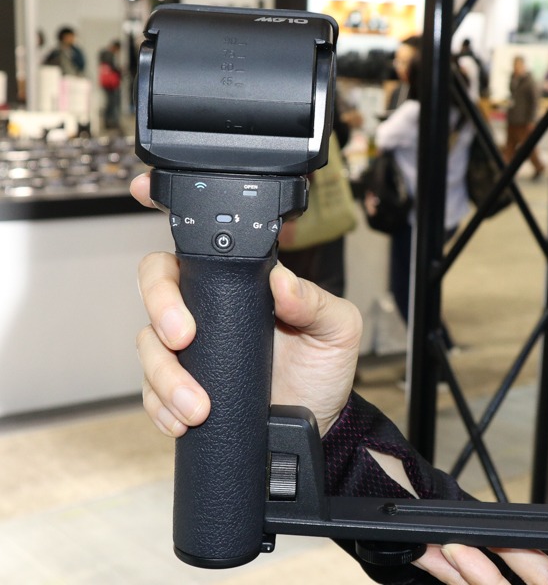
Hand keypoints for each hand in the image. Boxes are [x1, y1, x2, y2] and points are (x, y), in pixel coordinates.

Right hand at [131, 173, 362, 437]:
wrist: (318, 421)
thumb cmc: (324, 366)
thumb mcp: (337, 328)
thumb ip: (315, 302)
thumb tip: (283, 282)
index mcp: (242, 281)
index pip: (198, 242)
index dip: (164, 210)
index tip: (142, 194)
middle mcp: (209, 307)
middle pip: (158, 285)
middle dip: (161, 306)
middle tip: (183, 336)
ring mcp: (192, 347)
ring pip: (149, 344)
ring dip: (164, 374)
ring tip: (197, 405)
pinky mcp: (182, 386)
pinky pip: (152, 392)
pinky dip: (160, 405)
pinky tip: (181, 419)